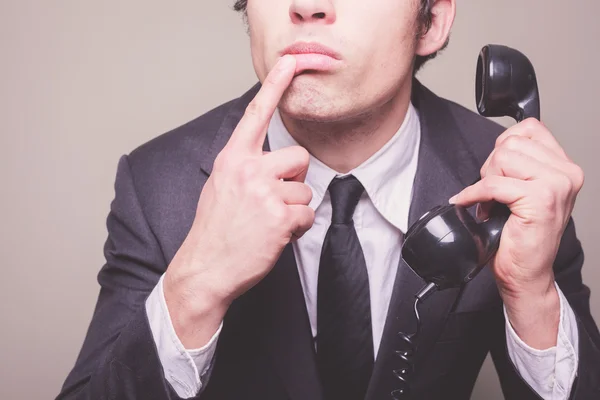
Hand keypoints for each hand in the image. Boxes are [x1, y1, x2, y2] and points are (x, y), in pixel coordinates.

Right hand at [164, 55, 314, 347]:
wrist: (205, 268)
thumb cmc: (214, 229)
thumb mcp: (220, 187)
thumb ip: (243, 167)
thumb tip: (270, 162)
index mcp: (232, 158)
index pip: (256, 115)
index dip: (275, 86)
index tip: (290, 62)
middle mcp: (248, 169)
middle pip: (300, 158)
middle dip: (294, 179)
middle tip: (273, 200)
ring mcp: (264, 192)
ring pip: (305, 190)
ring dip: (294, 209)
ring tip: (268, 222)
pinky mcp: (280, 217)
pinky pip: (308, 214)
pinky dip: (297, 228)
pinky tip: (275, 236)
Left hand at [450, 119, 583, 346]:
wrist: (526, 274)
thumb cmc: (522, 236)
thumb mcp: (525, 192)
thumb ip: (520, 166)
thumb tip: (497, 149)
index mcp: (565, 168)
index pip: (530, 129)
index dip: (504, 145)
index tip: (497, 168)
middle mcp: (567, 174)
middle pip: (511, 143)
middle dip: (491, 166)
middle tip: (491, 192)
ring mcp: (556, 186)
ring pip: (502, 158)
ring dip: (486, 179)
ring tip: (490, 201)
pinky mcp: (539, 200)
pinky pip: (492, 184)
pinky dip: (474, 194)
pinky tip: (470, 204)